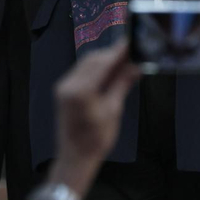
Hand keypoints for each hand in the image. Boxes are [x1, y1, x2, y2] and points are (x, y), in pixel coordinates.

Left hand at [46, 40, 138, 199]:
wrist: (74, 157)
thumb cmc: (96, 140)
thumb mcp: (113, 111)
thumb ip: (122, 84)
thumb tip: (136, 65)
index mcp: (81, 91)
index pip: (103, 63)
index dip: (119, 51)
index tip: (133, 42)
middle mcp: (68, 84)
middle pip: (93, 59)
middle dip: (112, 54)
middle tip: (132, 53)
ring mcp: (63, 86)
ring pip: (86, 63)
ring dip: (104, 60)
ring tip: (124, 62)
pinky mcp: (63, 90)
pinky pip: (81, 72)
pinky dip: (96, 68)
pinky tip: (109, 72)